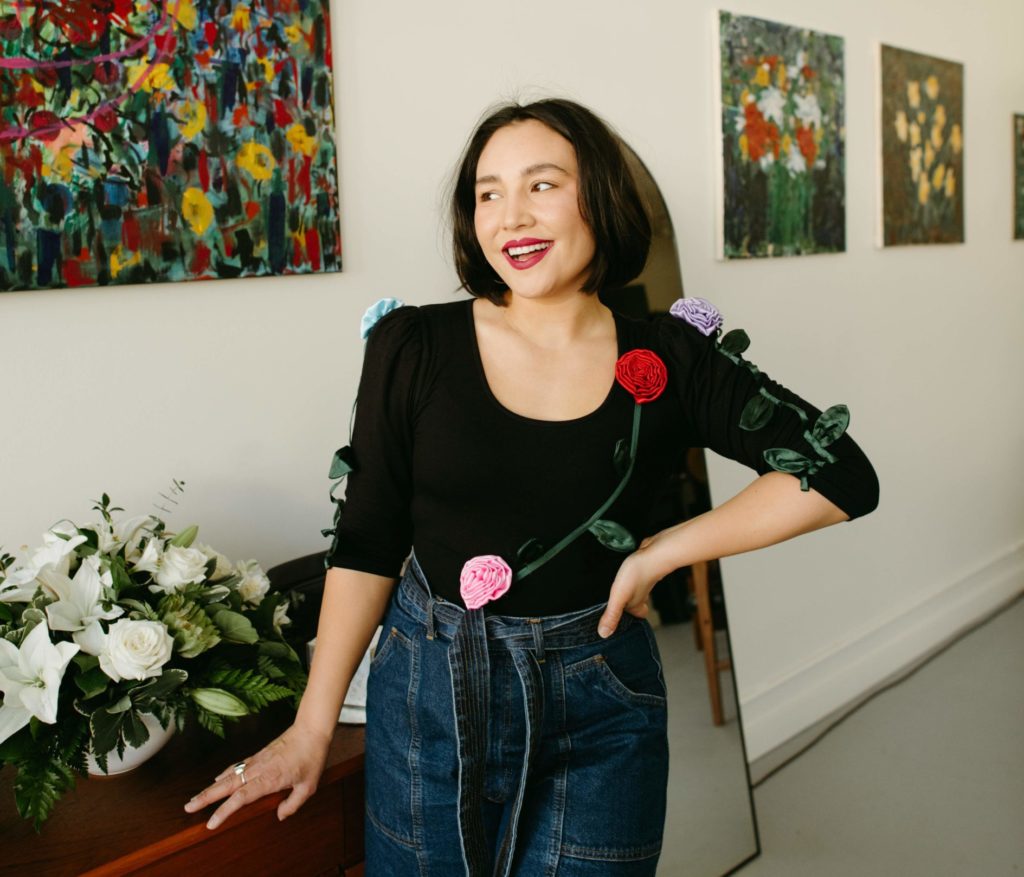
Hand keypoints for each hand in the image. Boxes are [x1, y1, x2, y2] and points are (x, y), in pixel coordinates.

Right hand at [183, 721, 331, 829]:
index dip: (224, 811)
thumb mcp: (309, 786)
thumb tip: (279, 815)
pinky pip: (237, 766)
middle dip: (206, 797)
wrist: (311, 730)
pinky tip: (218, 779)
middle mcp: (258, 770)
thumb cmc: (311, 758)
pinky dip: (225, 774)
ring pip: (228, 775)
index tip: (211, 823)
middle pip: (226, 785)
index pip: (241, 798)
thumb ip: (293, 803)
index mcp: (268, 779)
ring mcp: (256, 761)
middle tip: (188, 808)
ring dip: (211, 787)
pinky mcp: (258, 755)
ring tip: (196, 798)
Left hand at [597, 533, 676, 637]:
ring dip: (625, 592)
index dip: (628, 621)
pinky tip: (621, 574)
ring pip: (634, 591)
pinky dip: (628, 578)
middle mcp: (640, 594)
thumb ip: (612, 614)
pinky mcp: (640, 568)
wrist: (655, 552)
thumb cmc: (639, 574)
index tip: (618, 623)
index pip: (635, 617)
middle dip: (624, 607)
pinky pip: (633, 576)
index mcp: (635, 604)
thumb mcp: (619, 596)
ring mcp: (641, 581)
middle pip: (634, 604)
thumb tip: (604, 634)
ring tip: (612, 592)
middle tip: (612, 608)